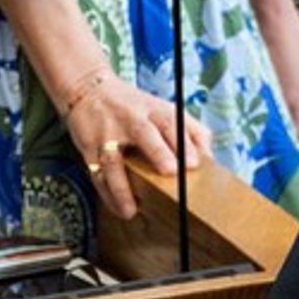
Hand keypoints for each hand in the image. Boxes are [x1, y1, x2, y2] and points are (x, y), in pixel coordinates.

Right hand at [61, 68, 214, 221]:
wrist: (89, 89)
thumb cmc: (134, 106)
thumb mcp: (163, 108)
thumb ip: (190, 129)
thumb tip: (210, 156)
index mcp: (153, 109)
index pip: (171, 122)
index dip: (184, 142)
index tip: (195, 164)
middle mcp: (130, 119)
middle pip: (143, 133)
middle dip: (158, 152)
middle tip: (170, 173)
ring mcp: (107, 134)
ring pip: (113, 160)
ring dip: (122, 187)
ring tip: (132, 210)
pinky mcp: (89, 148)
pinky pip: (97, 174)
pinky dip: (108, 195)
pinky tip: (119, 209)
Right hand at [261, 3, 298, 167]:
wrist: (269, 17)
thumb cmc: (294, 43)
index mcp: (290, 106)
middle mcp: (274, 106)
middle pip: (290, 136)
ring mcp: (265, 98)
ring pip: (283, 122)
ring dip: (297, 126)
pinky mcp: (261, 89)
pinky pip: (277, 106)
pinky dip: (291, 108)